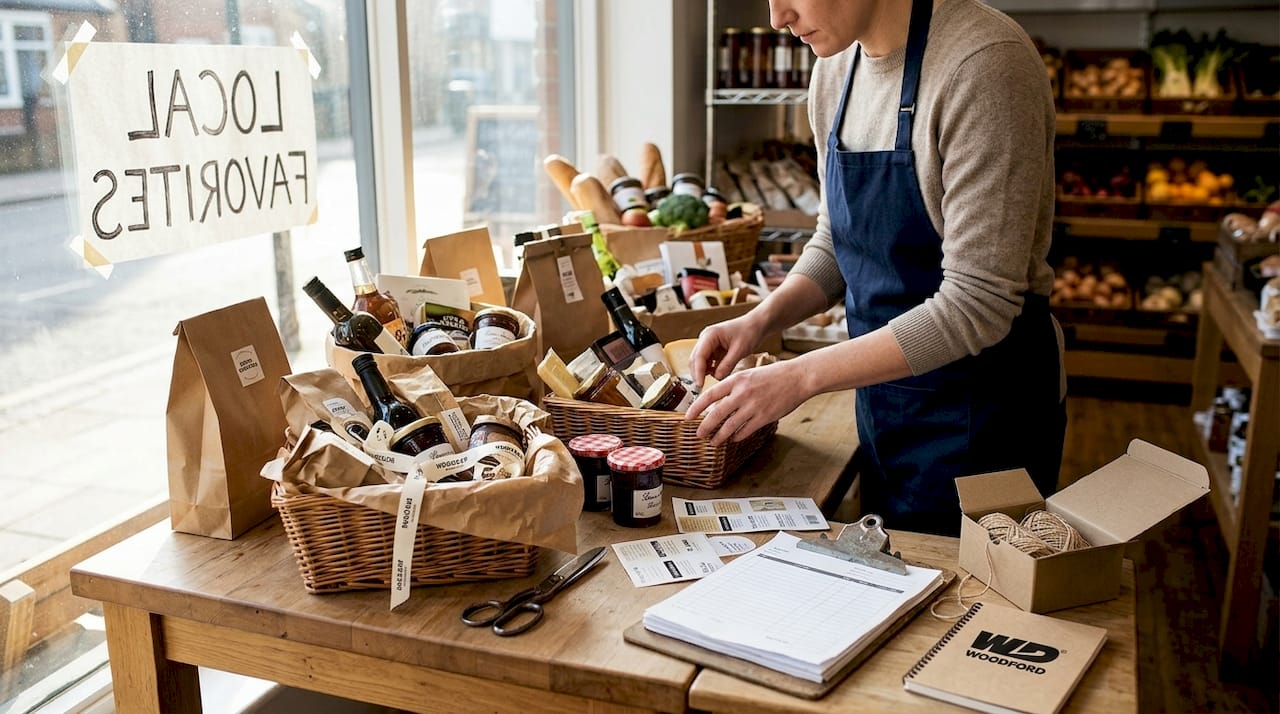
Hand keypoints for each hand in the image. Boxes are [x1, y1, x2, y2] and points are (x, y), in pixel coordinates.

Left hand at [685, 360, 809, 445]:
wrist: (797, 377)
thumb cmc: (773, 375)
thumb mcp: (749, 374)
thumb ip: (733, 387)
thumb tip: (718, 403)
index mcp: (736, 380)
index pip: (709, 395)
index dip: (696, 408)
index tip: (688, 417)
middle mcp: (742, 393)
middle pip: (716, 414)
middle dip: (704, 427)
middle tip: (698, 435)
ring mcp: (753, 406)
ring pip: (729, 426)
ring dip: (719, 436)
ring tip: (713, 442)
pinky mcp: (764, 417)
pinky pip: (745, 431)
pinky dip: (737, 437)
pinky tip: (733, 439)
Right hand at [689, 315, 761, 388]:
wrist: (756, 325)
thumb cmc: (749, 332)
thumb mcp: (740, 350)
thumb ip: (727, 364)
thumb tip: (716, 377)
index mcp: (710, 335)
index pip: (698, 356)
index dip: (698, 372)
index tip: (700, 384)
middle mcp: (705, 338)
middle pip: (695, 359)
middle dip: (698, 373)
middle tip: (703, 387)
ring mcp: (707, 343)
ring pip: (699, 361)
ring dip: (704, 372)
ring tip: (714, 378)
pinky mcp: (712, 348)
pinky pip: (707, 361)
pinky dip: (710, 369)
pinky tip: (718, 373)